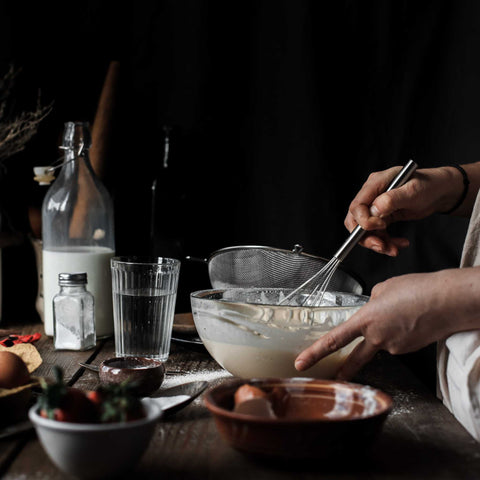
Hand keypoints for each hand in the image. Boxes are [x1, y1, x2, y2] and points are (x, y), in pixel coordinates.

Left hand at [294, 268, 479, 379]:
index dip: (315, 353)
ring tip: (403, 310)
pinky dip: (399, 330)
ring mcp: (394, 347)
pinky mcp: (407, 350)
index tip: (301, 363)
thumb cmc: (416, 290)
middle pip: (355, 358)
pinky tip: (410, 319)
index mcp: (366, 320)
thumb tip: (371, 309)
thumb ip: (371, 302)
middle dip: (343, 370)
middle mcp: (378, 338)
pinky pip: (396, 339)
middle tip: (334, 377)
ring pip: (382, 340)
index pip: (334, 339)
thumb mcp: (383, 288)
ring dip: (386, 328)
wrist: (447, 301)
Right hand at [344, 166, 455, 255]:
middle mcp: (372, 195)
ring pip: (365, 231)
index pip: (357, 205)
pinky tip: (399, 244)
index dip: (364, 220)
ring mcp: (376, 206)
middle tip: (381, 246)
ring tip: (394, 249)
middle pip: (355, 220)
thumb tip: (374, 210)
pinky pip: (376, 233)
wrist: (440, 192)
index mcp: (375, 183)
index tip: (380, 227)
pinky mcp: (382, 217)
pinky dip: (386, 242)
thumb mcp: (413, 190)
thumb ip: (392, 199)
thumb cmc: (430, 185)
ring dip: (377, 243)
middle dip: (366, 237)